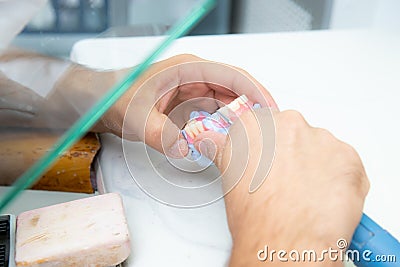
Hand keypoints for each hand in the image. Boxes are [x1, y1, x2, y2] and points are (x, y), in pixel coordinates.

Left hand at [98, 54, 277, 157]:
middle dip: (253, 107)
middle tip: (268, 129)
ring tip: (254, 137)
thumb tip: (186, 150)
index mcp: (188, 69)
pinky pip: (217, 113)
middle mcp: (195, 77)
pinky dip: (226, 126)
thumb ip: (161, 135)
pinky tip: (231, 139)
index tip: (268, 107)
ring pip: (228, 102)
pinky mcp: (191, 104)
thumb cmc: (118, 98)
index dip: (253, 90)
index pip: (230, 75)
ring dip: (241, 119)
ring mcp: (194, 90)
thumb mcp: (138, 118)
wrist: (105, 102)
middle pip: (235, 89)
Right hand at [195, 109, 368, 265]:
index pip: (263, 128)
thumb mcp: (228, 176)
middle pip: (292, 134)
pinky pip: (344, 163)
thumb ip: (222, 149)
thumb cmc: (257, 215)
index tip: (268, 164)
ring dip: (316, 166)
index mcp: (255, 125)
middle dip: (292, 155)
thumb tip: (209, 141)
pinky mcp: (348, 155)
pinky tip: (323, 197)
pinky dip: (338, 179)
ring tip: (306, 194)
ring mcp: (321, 138)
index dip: (266, 150)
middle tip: (286, 183)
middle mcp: (288, 123)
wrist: (286, 240)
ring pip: (320, 148)